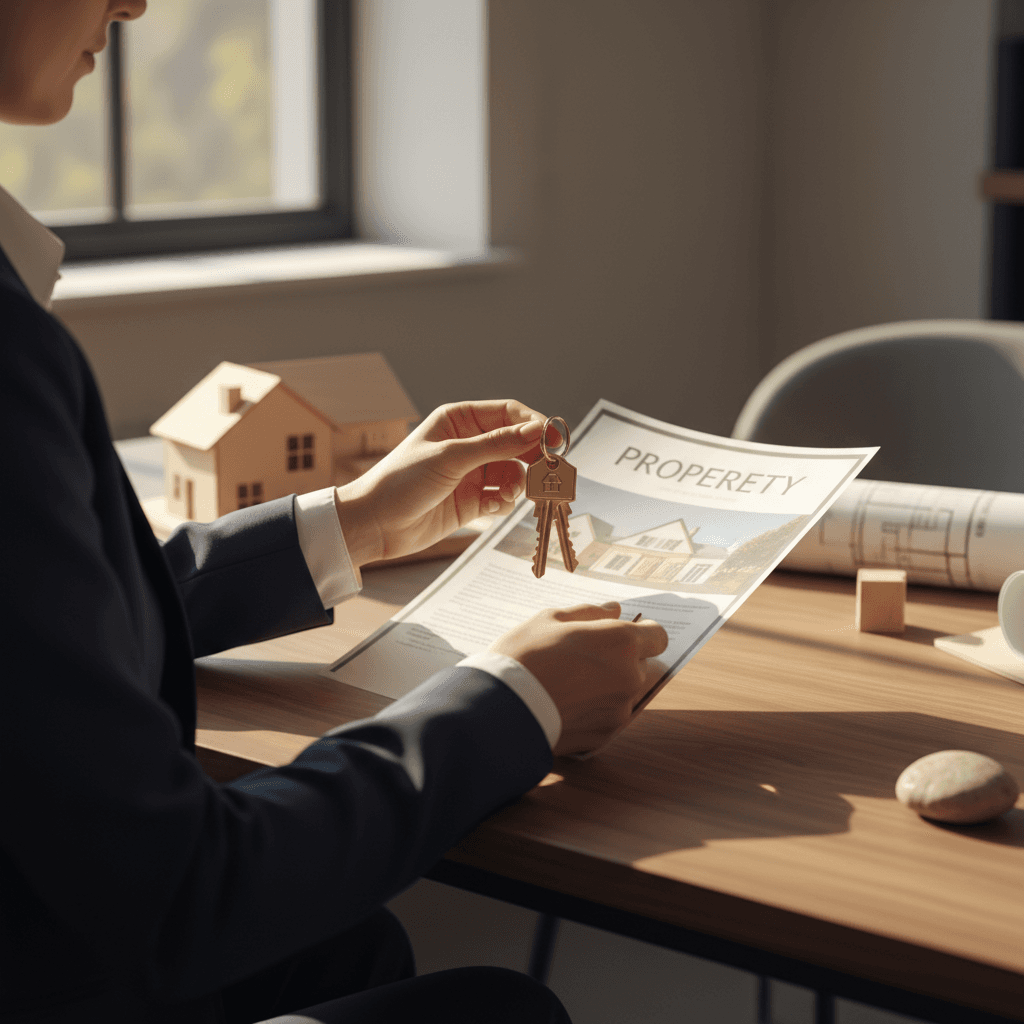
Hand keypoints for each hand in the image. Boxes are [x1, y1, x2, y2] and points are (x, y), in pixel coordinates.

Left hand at [333, 400, 547, 565]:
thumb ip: (496, 445)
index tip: (554, 440)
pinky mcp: (472, 502)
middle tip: (548, 473)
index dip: (534, 424)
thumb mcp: (450, 457)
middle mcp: (468, 444)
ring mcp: (471, 474)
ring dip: (518, 485)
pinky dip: (502, 503)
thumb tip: (536, 431)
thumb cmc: (401, 482)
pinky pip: (502, 498)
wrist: (374, 525)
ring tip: (508, 496)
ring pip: (513, 473)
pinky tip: (488, 509)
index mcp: (459, 420)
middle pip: (516, 444)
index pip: (509, 413)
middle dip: (532, 458)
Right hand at [490, 602, 669, 755]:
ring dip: (607, 686)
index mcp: (621, 642)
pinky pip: (607, 716)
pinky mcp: (604, 736)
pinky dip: (593, 710)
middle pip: (641, 665)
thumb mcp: (550, 620)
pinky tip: (564, 704)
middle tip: (583, 657)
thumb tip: (614, 609)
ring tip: (568, 683)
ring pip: (624, 692)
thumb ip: (589, 614)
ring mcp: (619, 710)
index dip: (641, 633)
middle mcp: (629, 677)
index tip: (620, 633)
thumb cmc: (523, 656)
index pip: (658, 636)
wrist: (499, 710)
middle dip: (620, 660)